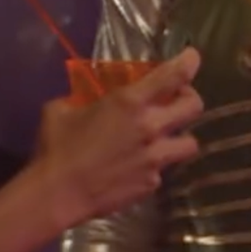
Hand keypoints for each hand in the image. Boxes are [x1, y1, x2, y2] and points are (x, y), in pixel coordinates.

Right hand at [32, 50, 202, 225]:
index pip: (174, 75)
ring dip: (180, 136)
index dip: (189, 61)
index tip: (191, 57)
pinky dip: (155, 166)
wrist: (57, 194)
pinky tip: (138, 167)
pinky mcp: (151, 184)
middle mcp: (150, 127)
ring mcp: (155, 159)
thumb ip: (81, 99)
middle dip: (189, 98)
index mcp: (129, 102)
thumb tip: (83, 99)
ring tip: (165, 137)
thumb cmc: (56, 147)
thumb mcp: (61, 110)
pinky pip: (163, 170)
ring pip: (191, 143)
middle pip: (194, 106)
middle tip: (175, 99)